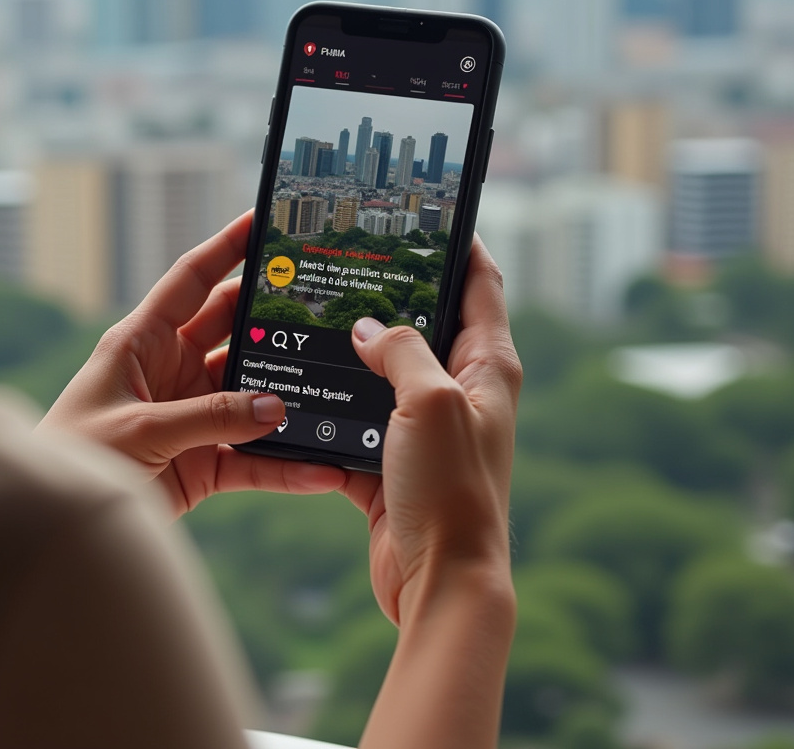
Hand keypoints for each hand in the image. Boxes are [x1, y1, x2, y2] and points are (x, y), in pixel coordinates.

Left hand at [37, 212, 344, 515]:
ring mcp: (192, 414)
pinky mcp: (204, 461)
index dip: (226, 247)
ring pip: (252, 395)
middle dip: (273, 317)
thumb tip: (275, 407)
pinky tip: (318, 466)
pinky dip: (284, 464)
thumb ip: (208, 416)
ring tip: (332, 385)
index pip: (191, 282)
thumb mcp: (140, 427)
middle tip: (320, 301)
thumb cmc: (75, 458)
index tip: (263, 221)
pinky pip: (253, 458)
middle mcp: (172, 370)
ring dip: (287, 395)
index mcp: (142, 342)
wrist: (50, 526)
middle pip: (233, 331)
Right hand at [340, 236, 521, 625]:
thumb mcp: (430, 402)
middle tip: (354, 258)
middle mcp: (463, 390)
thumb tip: (367, 327)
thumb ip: (400, 351)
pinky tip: (306, 385)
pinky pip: (363, 414)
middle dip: (395, 291)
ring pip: (390, 368)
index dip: (461, 244)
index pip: (482, 284)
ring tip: (320, 313)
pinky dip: (339, 401)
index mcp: (487, 366)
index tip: (432, 212)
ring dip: (360, 347)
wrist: (440, 581)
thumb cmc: (452, 491)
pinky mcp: (396, 457)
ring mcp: (429, 424)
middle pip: (430, 321)